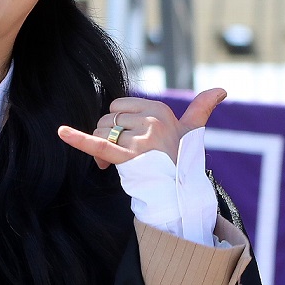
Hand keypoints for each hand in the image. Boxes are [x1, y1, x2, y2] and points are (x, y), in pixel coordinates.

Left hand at [57, 88, 225, 169]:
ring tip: (115, 165)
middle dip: (108, 136)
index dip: (117, 123)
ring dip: (102, 150)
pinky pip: (97, 145)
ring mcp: (140, 141)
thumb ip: (202, 108)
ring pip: (102, 133)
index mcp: (161, 110)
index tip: (127, 141)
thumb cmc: (183, 161)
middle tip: (121, 157)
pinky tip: (62, 132)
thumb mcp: (192, 132)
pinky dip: (77, 139)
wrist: (182, 194)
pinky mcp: (127, 159)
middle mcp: (151, 122)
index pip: (120, 105)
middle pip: (108, 119)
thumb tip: (222, 90)